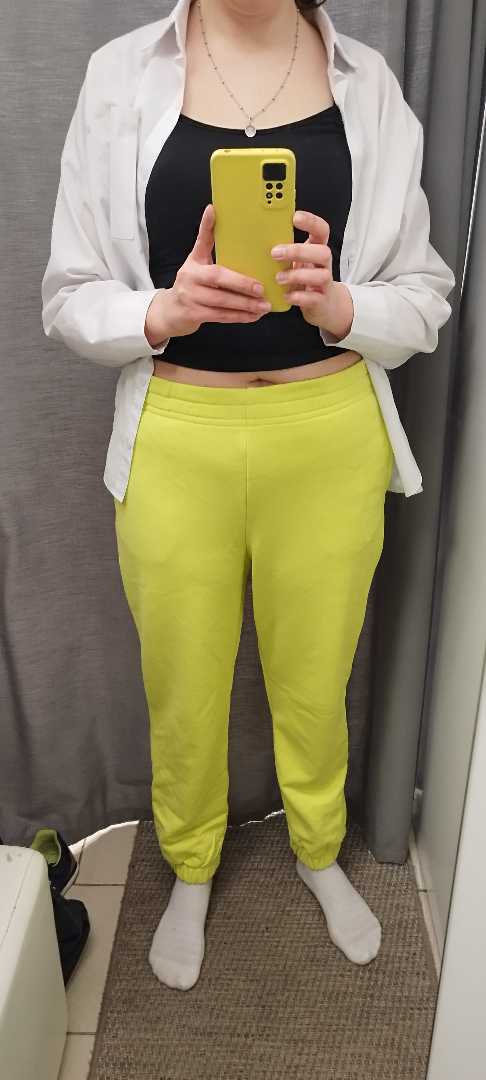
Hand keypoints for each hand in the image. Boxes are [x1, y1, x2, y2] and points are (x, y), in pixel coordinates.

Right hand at [145, 204, 270, 343]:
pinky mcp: (194, 315)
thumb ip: (208, 244)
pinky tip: (253, 316)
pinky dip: (239, 317)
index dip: (206, 226)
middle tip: (262, 288)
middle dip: (242, 284)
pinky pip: (221, 316)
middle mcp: (189, 278)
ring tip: (264, 306)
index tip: (212, 210)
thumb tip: (214, 211)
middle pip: (218, 278)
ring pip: (222, 302)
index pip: (201, 241)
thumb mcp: (197, 263)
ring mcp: (190, 298)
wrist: (170, 311)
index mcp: (193, 262)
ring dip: (245, 305)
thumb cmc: (192, 284)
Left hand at [271, 210, 353, 337]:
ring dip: (297, 275)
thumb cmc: (304, 277)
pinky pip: (313, 298)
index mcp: (317, 248)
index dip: (312, 222)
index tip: (295, 217)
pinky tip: (286, 296)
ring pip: (320, 275)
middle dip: (299, 251)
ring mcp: (325, 283)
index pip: (322, 230)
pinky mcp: (321, 300)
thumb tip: (257, 235)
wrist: (324, 304)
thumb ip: (286, 248)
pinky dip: (299, 297)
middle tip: (275, 253)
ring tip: (278, 278)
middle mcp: (324, 264)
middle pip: (323, 252)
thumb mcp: (297, 259)